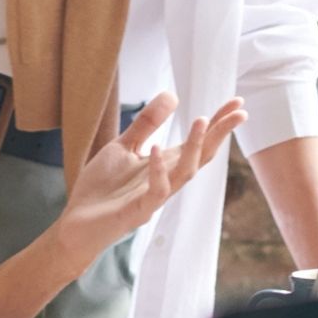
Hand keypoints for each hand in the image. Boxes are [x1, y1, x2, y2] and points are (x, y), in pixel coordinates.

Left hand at [57, 93, 246, 263]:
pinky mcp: (137, 211)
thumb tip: (173, 94)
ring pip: (184, 173)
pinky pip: (155, 192)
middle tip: (240, 113)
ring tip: (203, 120)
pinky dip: (158, 171)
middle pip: (200, 157)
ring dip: (194, 147)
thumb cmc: (102, 187)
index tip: (237, 103)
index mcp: (163, 165)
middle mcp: (165, 181)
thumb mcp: (123, 147)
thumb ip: (146, 124)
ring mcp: (153, 197)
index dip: (217, 124)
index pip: (197, 143)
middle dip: (219, 135)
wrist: (76, 223)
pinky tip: (156, 149)